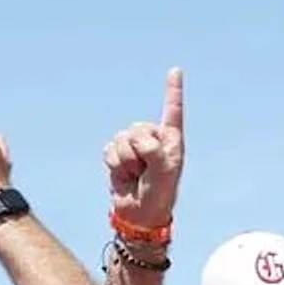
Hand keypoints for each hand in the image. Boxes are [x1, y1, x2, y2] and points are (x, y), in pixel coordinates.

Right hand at [102, 68, 184, 231]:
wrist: (140, 214)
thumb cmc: (160, 193)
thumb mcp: (164, 170)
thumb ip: (153, 149)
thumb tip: (134, 139)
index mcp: (171, 139)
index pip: (172, 110)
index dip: (172, 90)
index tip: (175, 70)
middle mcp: (152, 139)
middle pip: (138, 127)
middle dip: (139, 150)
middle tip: (146, 170)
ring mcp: (133, 147)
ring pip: (121, 138)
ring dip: (126, 160)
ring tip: (135, 174)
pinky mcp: (116, 156)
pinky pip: (108, 150)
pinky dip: (114, 164)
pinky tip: (123, 175)